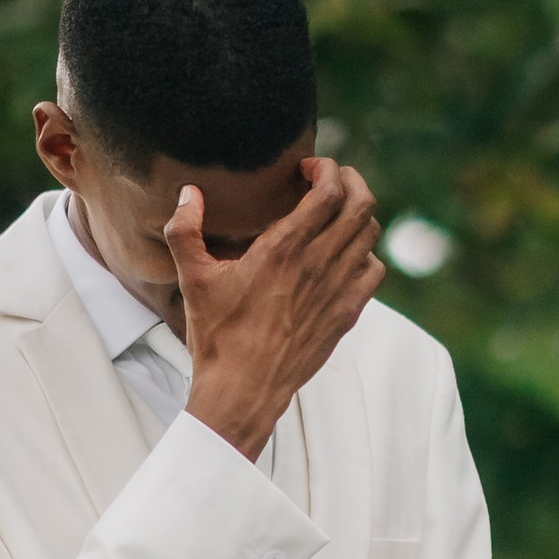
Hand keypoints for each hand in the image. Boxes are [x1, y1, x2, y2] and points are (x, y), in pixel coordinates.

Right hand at [171, 160, 383, 459]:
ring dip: (357, 214)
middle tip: (331, 179)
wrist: (244, 390)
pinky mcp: (346, 314)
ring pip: (370, 234)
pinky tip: (344, 255)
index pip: (329, 191)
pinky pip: (374, 270)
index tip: (309, 168)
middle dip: (350, 180)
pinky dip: (365, 253)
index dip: (327, 169)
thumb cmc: (217, 335)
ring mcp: (338, 290)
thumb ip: (184, 231)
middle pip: (361, 204)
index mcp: (283, 249)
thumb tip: (187, 194)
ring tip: (336, 212)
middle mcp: (318, 265)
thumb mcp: (192, 280)